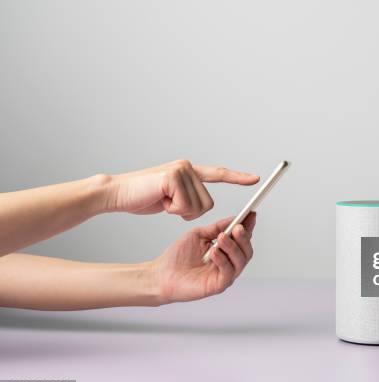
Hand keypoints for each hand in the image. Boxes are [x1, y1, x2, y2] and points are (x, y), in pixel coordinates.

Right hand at [105, 160, 258, 219]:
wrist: (117, 193)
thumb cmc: (142, 197)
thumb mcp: (170, 199)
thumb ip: (187, 198)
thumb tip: (200, 207)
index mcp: (189, 171)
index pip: (218, 174)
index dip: (237, 177)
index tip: (256, 179)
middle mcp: (188, 167)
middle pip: (208, 203)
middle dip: (189, 212)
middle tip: (169, 205)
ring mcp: (182, 169)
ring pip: (199, 206)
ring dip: (180, 211)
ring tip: (162, 200)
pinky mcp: (174, 176)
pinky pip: (186, 206)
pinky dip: (173, 210)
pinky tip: (159, 200)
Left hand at [151, 213, 255, 302]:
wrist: (162, 274)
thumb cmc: (179, 256)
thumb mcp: (199, 235)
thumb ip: (216, 228)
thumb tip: (234, 219)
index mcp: (225, 251)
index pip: (242, 239)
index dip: (249, 227)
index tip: (251, 214)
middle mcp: (228, 263)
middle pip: (246, 251)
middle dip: (244, 238)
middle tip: (237, 227)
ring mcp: (225, 275)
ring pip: (240, 261)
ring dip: (232, 247)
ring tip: (220, 238)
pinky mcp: (218, 286)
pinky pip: (228, 272)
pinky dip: (223, 260)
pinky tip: (213, 252)